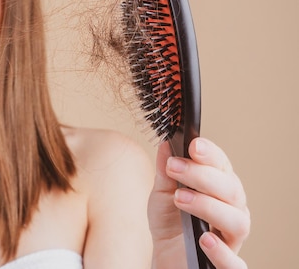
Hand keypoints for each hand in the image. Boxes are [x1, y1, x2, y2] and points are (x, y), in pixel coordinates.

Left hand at [148, 138, 249, 268]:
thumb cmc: (170, 221)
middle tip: (174, 167)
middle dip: (202, 175)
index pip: (223, 166)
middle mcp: (232, 210)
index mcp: (219, 188)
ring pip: (237, 221)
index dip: (211, 154)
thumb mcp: (162, 193)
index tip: (193, 145)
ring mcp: (232, 238)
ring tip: (180, 198)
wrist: (166, 255)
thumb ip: (166, 170)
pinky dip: (221, 251)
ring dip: (208, 206)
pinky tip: (204, 239)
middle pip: (231, 189)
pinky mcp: (226, 264)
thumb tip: (166, 143)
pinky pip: (234, 263)